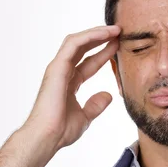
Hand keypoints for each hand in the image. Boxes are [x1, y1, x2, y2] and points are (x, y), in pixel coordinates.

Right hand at [23, 25, 119, 150]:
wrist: (48, 137)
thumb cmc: (61, 131)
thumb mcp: (85, 117)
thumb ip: (96, 105)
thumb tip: (108, 95)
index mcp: (69, 83)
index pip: (89, 62)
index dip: (104, 53)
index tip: (119, 46)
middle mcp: (62, 73)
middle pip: (83, 48)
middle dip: (101, 38)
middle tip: (119, 32)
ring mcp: (58, 68)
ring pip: (77, 41)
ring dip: (96, 33)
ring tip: (114, 29)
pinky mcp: (56, 67)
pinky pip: (73, 44)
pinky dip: (89, 36)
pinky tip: (104, 33)